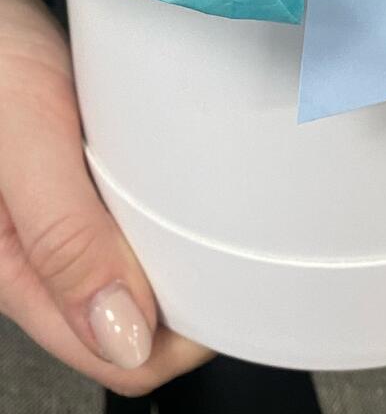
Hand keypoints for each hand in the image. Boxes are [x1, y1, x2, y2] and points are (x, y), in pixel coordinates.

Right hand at [0, 0, 213, 396]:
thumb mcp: (27, 146)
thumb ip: (65, 241)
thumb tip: (123, 339)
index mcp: (20, 272)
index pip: (119, 357)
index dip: (183, 340)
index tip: (235, 294)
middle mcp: (50, 256)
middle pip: (141, 320)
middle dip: (197, 298)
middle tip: (245, 245)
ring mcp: (73, 217)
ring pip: (147, 270)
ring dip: (190, 253)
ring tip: (226, 213)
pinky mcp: (90, 178)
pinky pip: (143, 218)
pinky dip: (177, 208)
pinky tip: (195, 179)